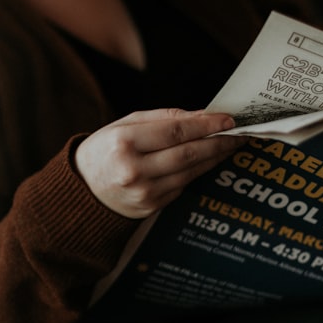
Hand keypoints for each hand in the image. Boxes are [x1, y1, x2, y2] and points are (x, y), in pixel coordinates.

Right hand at [75, 108, 246, 218]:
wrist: (83, 189)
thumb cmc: (107, 149)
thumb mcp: (126, 124)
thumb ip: (164, 117)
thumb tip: (202, 116)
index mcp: (123, 142)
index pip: (175, 131)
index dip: (205, 125)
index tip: (228, 120)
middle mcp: (134, 170)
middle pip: (187, 153)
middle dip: (218, 142)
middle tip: (239, 133)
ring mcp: (144, 192)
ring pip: (190, 171)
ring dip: (215, 158)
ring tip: (231, 145)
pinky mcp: (151, 207)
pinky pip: (183, 185)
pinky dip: (198, 171)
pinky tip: (209, 160)